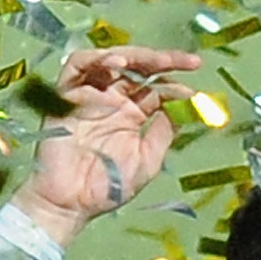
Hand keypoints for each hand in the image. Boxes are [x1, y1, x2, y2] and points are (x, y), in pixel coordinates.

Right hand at [10, 45, 201, 247]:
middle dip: (163, 60)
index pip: (156, 87)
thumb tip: (183, 103)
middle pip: (138, 69)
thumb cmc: (110, 186)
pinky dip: (96, 60)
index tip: (194, 85)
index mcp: (132, 114)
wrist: (73, 203)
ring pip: (110, 60)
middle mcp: (112, 100)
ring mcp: (90, 95)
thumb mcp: (148, 160)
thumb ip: (164, 131)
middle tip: (187, 61)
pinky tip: (117, 65)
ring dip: (134, 56)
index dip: (175, 83)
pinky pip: (76, 67)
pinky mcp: (65, 95)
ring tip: (157, 61)